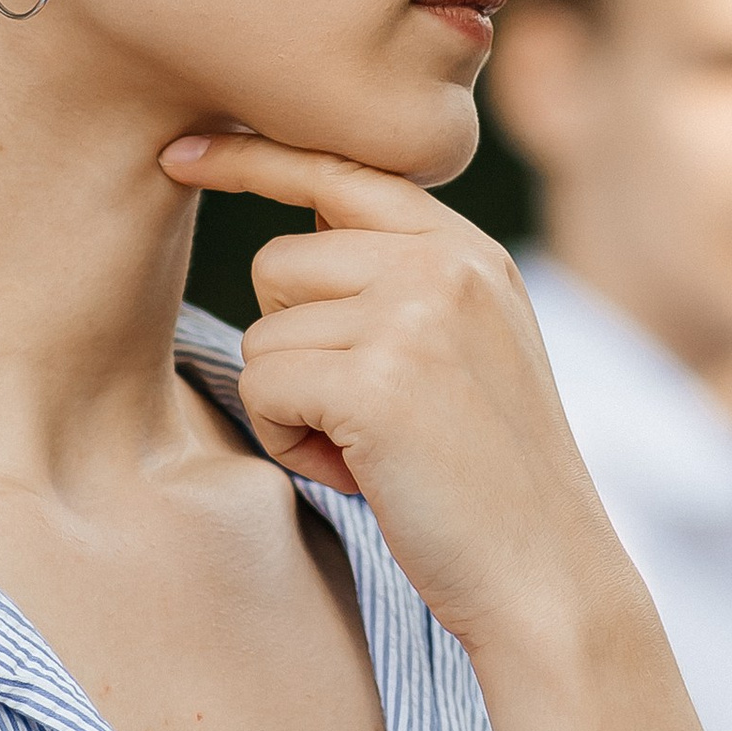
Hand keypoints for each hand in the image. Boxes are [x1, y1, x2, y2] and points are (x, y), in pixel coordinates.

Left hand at [160, 127, 731, 730]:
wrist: (548, 579)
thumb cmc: (487, 484)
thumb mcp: (466, 353)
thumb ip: (402, 287)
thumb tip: (287, 240)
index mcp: (469, 252)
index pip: (340, 169)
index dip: (254, 156)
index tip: (183, 151)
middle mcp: (446, 264)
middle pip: (278, 260)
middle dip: (291, 346)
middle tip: (362, 418)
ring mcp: (416, 316)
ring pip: (264, 330)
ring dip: (289, 403)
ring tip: (367, 451)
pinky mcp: (379, 380)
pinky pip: (264, 384)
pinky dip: (288, 441)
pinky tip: (357, 474)